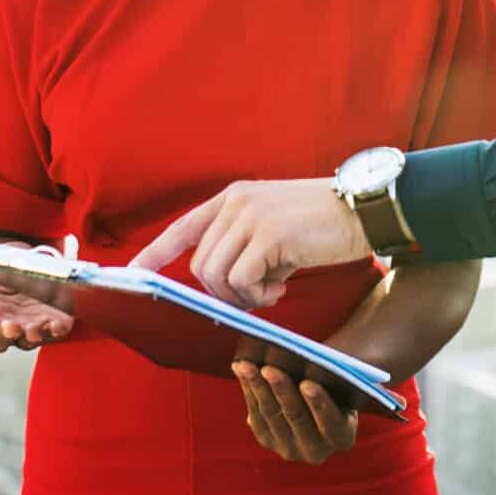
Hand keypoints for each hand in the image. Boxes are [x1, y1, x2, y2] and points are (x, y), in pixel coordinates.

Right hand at [0, 268, 73, 353]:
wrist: (30, 254)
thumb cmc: (2, 264)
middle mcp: (3, 324)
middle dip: (5, 335)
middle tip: (10, 327)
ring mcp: (26, 325)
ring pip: (25, 340)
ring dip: (29, 337)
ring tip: (33, 329)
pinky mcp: (50, 321)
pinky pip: (52, 331)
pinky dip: (55, 330)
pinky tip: (58, 325)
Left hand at [132, 179, 370, 308]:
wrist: (364, 209)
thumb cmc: (323, 223)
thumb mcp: (275, 223)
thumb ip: (245, 242)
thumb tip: (223, 284)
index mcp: (234, 197)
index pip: (183, 227)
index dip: (154, 252)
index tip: (131, 272)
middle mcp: (236, 203)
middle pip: (200, 266)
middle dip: (223, 292)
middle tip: (260, 294)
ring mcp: (251, 217)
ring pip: (217, 277)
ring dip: (243, 297)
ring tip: (273, 289)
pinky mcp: (270, 236)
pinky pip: (242, 282)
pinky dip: (260, 295)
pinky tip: (283, 285)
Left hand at [234, 360, 357, 464]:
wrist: (320, 407)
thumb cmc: (336, 388)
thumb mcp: (342, 389)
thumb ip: (331, 381)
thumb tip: (309, 363)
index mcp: (342, 438)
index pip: (331, 423)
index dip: (319, 404)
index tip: (307, 382)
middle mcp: (316, 451)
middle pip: (296, 417)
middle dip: (281, 390)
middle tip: (268, 368)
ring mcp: (290, 449)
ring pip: (271, 415)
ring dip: (257, 387)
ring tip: (247, 365)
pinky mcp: (268, 441)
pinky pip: (256, 415)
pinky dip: (249, 391)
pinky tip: (241, 370)